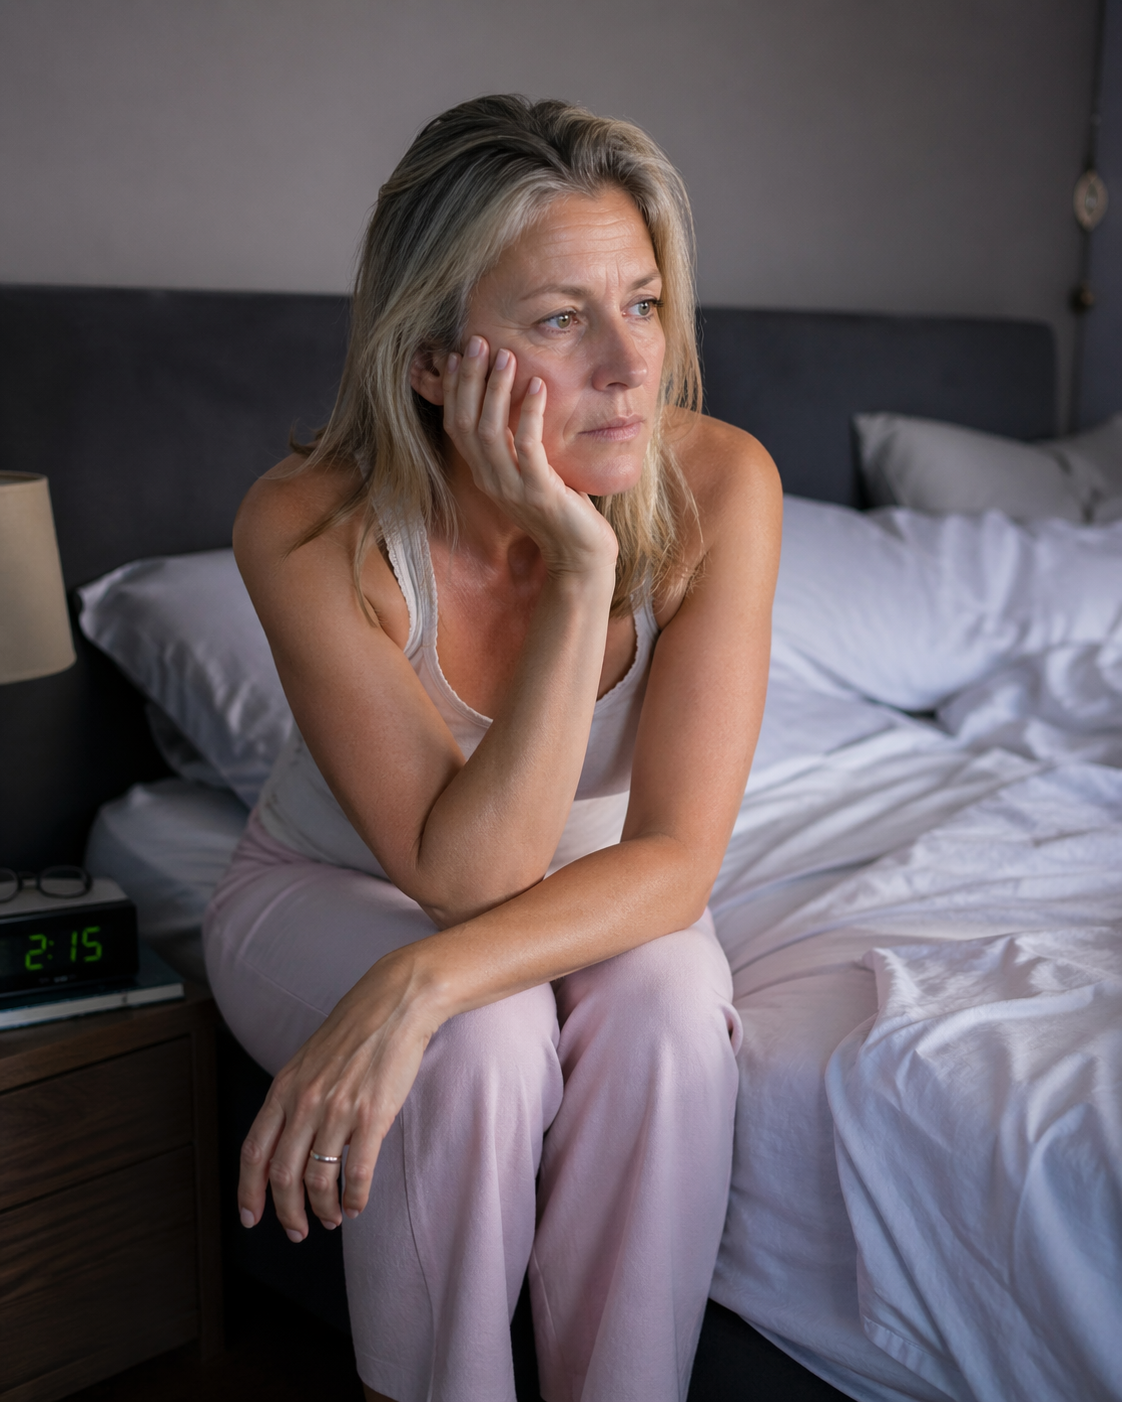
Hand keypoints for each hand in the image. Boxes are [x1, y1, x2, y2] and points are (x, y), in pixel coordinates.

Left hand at [237, 949, 442, 1237]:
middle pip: (282, 1176)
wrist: (396, 1003)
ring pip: (318, 1181)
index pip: (254, 1152)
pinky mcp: (372, 1116)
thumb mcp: (308, 1060)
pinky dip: (354, 1199)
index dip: (249, 1191)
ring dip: (322, 1210)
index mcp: (284, 1088)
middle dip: (286, 1213)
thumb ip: (294, 1098)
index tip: (251, 1217)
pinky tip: (356, 1205)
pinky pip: (357, 1174)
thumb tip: (289, 1141)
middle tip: (297, 1231)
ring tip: (331, 1218)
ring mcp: (337, 1111)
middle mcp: (305, 1102)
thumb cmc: (356, 1029)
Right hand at [442, 336, 617, 579]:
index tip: (455, 354)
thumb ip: (519, 443)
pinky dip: (529, 413)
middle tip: (476, 342)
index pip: (456, 425)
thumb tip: (521, 398)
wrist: (580, 556)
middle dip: (468, 379)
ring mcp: (512, 488)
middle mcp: (490, 481)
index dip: (453, 389)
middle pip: (465, 423)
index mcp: (485, 474)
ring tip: (506, 355)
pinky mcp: (539, 492)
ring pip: (489, 432)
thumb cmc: (562, 510)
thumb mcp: (533, 472)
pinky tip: (538, 386)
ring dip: (496, 389)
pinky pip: (527, 447)